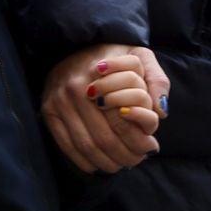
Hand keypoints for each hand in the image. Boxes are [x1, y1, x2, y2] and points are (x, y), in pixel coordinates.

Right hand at [41, 45, 170, 174]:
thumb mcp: (141, 56)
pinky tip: (96, 165)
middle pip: (103, 137)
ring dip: (104, 163)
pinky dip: (82, 161)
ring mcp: (59, 101)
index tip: (151, 148)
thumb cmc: (115, 54)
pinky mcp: (48, 110)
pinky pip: (65, 145)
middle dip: (123, 156)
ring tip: (119, 166)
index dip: (138, 140)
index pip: (122, 121)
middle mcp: (76, 89)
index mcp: (101, 75)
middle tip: (136, 162)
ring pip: (85, 145)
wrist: (78, 43)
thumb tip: (162, 111)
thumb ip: (157, 80)